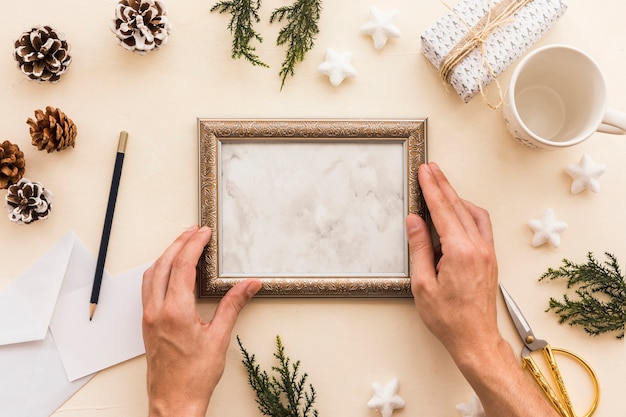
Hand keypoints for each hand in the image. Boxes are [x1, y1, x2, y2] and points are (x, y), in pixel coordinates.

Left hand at [142, 226, 260, 416]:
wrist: (173, 401)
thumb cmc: (194, 376)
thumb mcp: (219, 338)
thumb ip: (233, 305)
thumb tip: (249, 285)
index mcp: (175, 311)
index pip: (182, 266)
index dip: (194, 245)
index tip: (203, 233)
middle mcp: (157, 310)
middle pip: (163, 264)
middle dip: (179, 243)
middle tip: (194, 231)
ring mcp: (148, 316)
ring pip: (151, 273)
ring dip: (166, 254)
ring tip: (181, 243)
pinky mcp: (146, 323)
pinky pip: (148, 287)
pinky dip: (158, 270)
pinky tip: (167, 270)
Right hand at [406, 162, 499, 357]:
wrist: (475, 338)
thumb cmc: (449, 318)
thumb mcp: (423, 284)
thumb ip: (419, 248)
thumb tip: (415, 222)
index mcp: (461, 252)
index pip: (443, 210)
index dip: (432, 189)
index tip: (424, 172)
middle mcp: (478, 248)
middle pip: (458, 206)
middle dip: (443, 185)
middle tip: (431, 169)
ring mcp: (487, 252)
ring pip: (473, 213)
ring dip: (456, 196)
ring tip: (442, 185)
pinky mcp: (490, 258)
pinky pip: (481, 225)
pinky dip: (468, 211)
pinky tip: (459, 210)